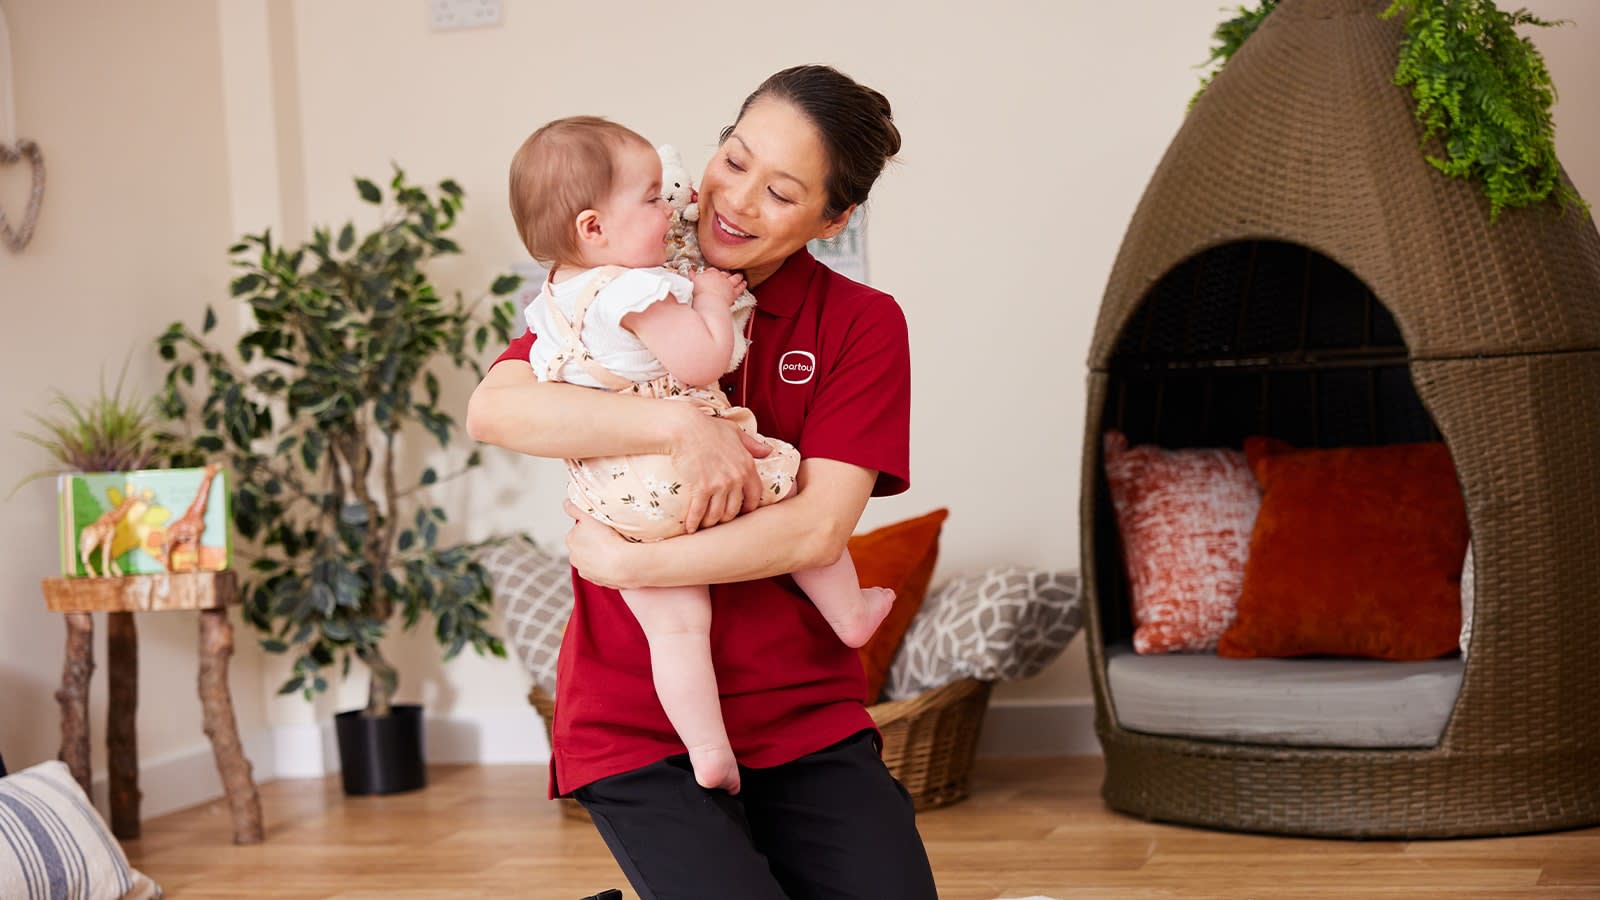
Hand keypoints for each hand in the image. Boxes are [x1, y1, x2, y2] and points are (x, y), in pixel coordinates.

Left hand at [564, 501, 631, 587]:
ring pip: (591, 558)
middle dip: (594, 542)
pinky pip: (599, 570)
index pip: (579, 530)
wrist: (624, 564)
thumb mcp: (590, 515)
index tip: (603, 528)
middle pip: (584, 545)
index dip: (592, 527)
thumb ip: (575, 508)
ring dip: (599, 554)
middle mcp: (573, 556)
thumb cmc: (608, 538)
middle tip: (610, 538)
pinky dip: (604, 566)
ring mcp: (584, 570)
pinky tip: (614, 561)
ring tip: (614, 550)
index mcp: (571, 539)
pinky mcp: (594, 580)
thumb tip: (566, 503)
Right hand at [670, 406, 770, 532]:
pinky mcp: (701, 488)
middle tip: (718, 519)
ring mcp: (719, 484)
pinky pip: (699, 512)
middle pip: (734, 509)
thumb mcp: (735, 432)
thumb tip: (768, 451)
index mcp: (747, 466)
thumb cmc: (708, 427)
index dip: (749, 507)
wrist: (685, 428)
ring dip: (710, 522)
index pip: (755, 495)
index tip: (741, 511)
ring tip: (704, 524)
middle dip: (726, 518)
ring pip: (717, 514)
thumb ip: (752, 444)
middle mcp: (736, 478)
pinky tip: (691, 528)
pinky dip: (694, 522)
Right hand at [692, 268, 744, 308]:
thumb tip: (690, 271)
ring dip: (738, 276)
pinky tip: (744, 283)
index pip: (712, 270)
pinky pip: (740, 288)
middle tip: (728, 273)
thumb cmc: (701, 292)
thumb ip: (692, 275)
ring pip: (735, 278)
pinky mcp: (733, 293)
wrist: (710, 300)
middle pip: (725, 273)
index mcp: (711, 273)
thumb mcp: (693, 281)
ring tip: (740, 275)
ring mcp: (728, 284)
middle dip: (726, 273)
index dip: (712, 271)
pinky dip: (742, 285)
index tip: (711, 272)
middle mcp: (721, 277)